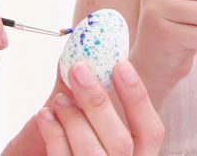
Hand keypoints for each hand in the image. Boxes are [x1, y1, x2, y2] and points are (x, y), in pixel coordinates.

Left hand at [34, 61, 163, 154]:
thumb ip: (97, 99)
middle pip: (121, 142)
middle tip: (78, 70)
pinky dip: (53, 133)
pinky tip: (45, 115)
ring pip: (91, 152)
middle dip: (98, 102)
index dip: (138, 98)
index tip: (121, 65)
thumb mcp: (96, 126)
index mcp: (138, 155)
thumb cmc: (81, 143)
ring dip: (73, 118)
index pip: (151, 131)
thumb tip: (82, 51)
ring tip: (59, 99)